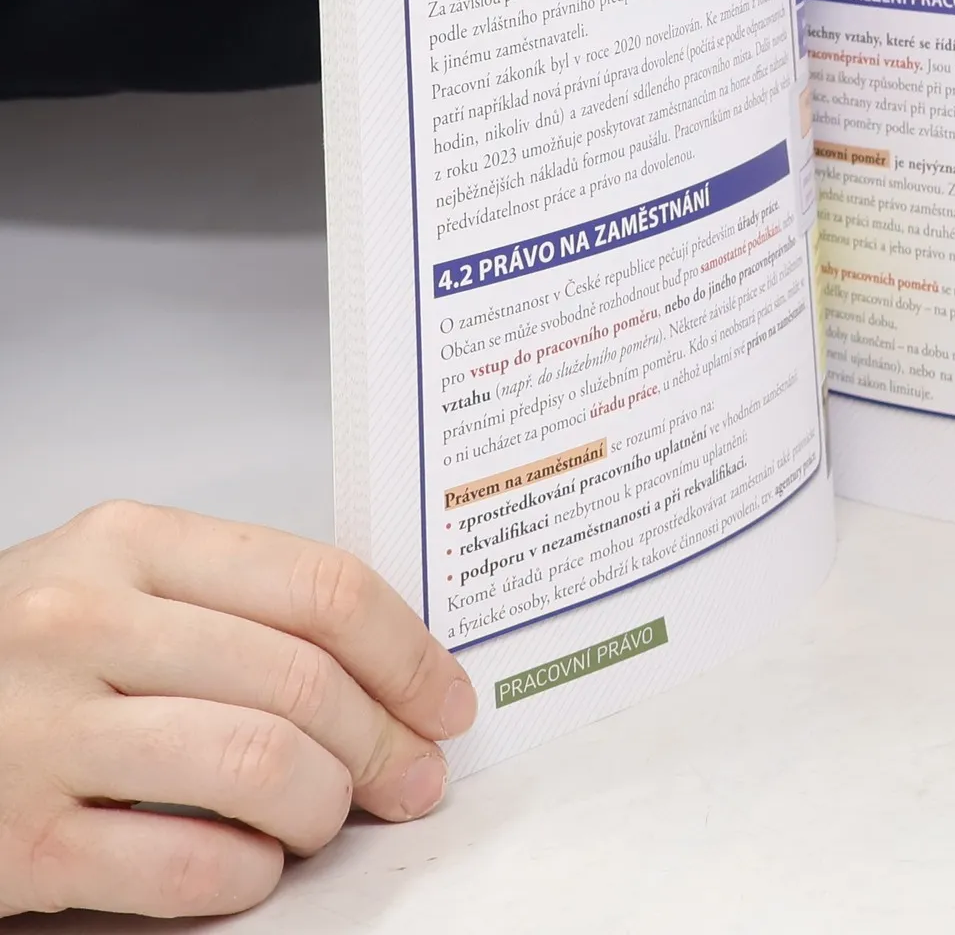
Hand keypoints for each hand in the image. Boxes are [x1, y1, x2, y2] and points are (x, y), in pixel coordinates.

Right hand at [0, 501, 476, 919]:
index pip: (320, 587)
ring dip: (321, 807)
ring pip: (256, 763)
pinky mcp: (14, 840)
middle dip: (384, 742)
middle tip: (412, 779)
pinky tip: (249, 867)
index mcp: (130, 544)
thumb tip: (387, 669)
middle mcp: (84, 621)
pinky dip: (244, 874)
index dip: (408, 652)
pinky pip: (182, 864)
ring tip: (324, 819)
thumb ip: (235, 607)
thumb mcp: (117, 588)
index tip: (447, 699)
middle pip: (301, 679)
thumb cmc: (16, 659)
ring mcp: (42, 730)